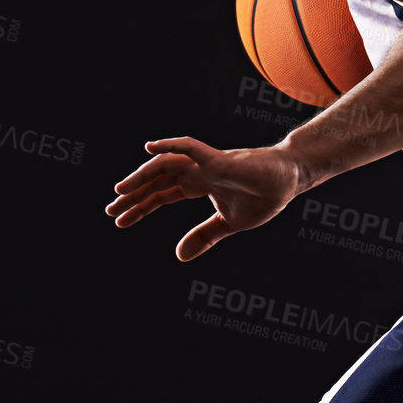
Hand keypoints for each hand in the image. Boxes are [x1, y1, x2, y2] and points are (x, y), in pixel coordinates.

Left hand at [106, 136, 300, 260]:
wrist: (291, 179)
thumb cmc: (264, 196)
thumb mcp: (229, 223)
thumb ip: (204, 236)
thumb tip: (179, 256)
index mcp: (198, 185)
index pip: (161, 195)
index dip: (140, 207)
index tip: (119, 220)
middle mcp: (197, 171)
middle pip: (157, 180)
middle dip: (133, 194)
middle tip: (110, 210)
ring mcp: (207, 164)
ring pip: (166, 165)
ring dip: (142, 176)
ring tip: (121, 191)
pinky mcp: (222, 160)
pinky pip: (192, 148)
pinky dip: (171, 146)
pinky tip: (150, 149)